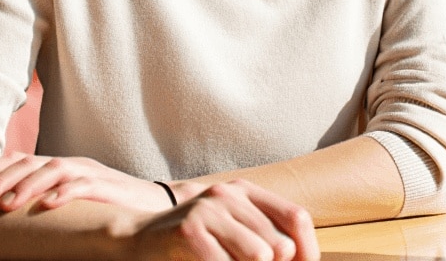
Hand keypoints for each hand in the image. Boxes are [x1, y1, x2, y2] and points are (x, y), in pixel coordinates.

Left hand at [0, 153, 170, 212]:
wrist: (154, 204)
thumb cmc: (107, 206)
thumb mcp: (71, 199)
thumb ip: (44, 198)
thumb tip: (5, 210)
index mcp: (58, 166)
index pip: (18, 159)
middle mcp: (70, 164)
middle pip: (29, 163)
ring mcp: (89, 173)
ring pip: (52, 170)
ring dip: (25, 187)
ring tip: (5, 206)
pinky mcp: (107, 188)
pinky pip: (84, 187)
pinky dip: (65, 193)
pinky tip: (48, 205)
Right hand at [131, 180, 317, 260]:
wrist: (139, 239)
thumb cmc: (194, 243)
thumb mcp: (233, 232)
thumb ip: (264, 238)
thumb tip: (297, 258)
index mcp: (246, 191)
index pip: (297, 218)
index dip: (307, 252)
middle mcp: (230, 193)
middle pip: (280, 244)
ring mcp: (209, 208)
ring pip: (259, 255)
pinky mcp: (190, 227)